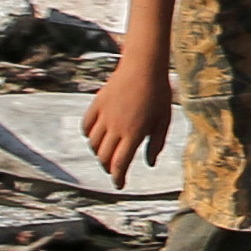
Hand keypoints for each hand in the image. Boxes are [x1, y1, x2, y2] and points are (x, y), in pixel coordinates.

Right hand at [83, 44, 171, 186]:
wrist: (145, 66)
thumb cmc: (159, 93)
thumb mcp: (164, 121)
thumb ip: (156, 144)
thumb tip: (150, 164)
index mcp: (134, 134)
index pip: (120, 164)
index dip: (118, 178)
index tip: (119, 185)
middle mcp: (116, 127)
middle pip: (104, 157)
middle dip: (108, 168)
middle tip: (114, 170)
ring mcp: (104, 115)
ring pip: (93, 143)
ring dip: (99, 153)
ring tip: (107, 154)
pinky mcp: (97, 103)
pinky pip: (86, 125)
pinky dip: (88, 135)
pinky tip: (95, 136)